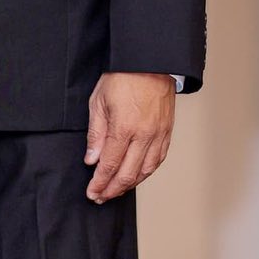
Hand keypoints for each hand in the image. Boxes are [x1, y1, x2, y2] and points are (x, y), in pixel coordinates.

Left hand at [84, 72, 176, 201]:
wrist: (149, 62)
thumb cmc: (122, 77)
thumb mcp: (98, 102)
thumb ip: (96, 134)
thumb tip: (92, 160)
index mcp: (124, 128)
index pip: (109, 165)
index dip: (99, 183)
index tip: (92, 192)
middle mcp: (144, 135)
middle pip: (128, 174)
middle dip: (112, 190)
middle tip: (100, 197)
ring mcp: (158, 135)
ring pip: (146, 171)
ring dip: (130, 185)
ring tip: (115, 190)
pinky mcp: (167, 132)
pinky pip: (158, 159)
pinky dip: (146, 172)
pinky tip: (136, 176)